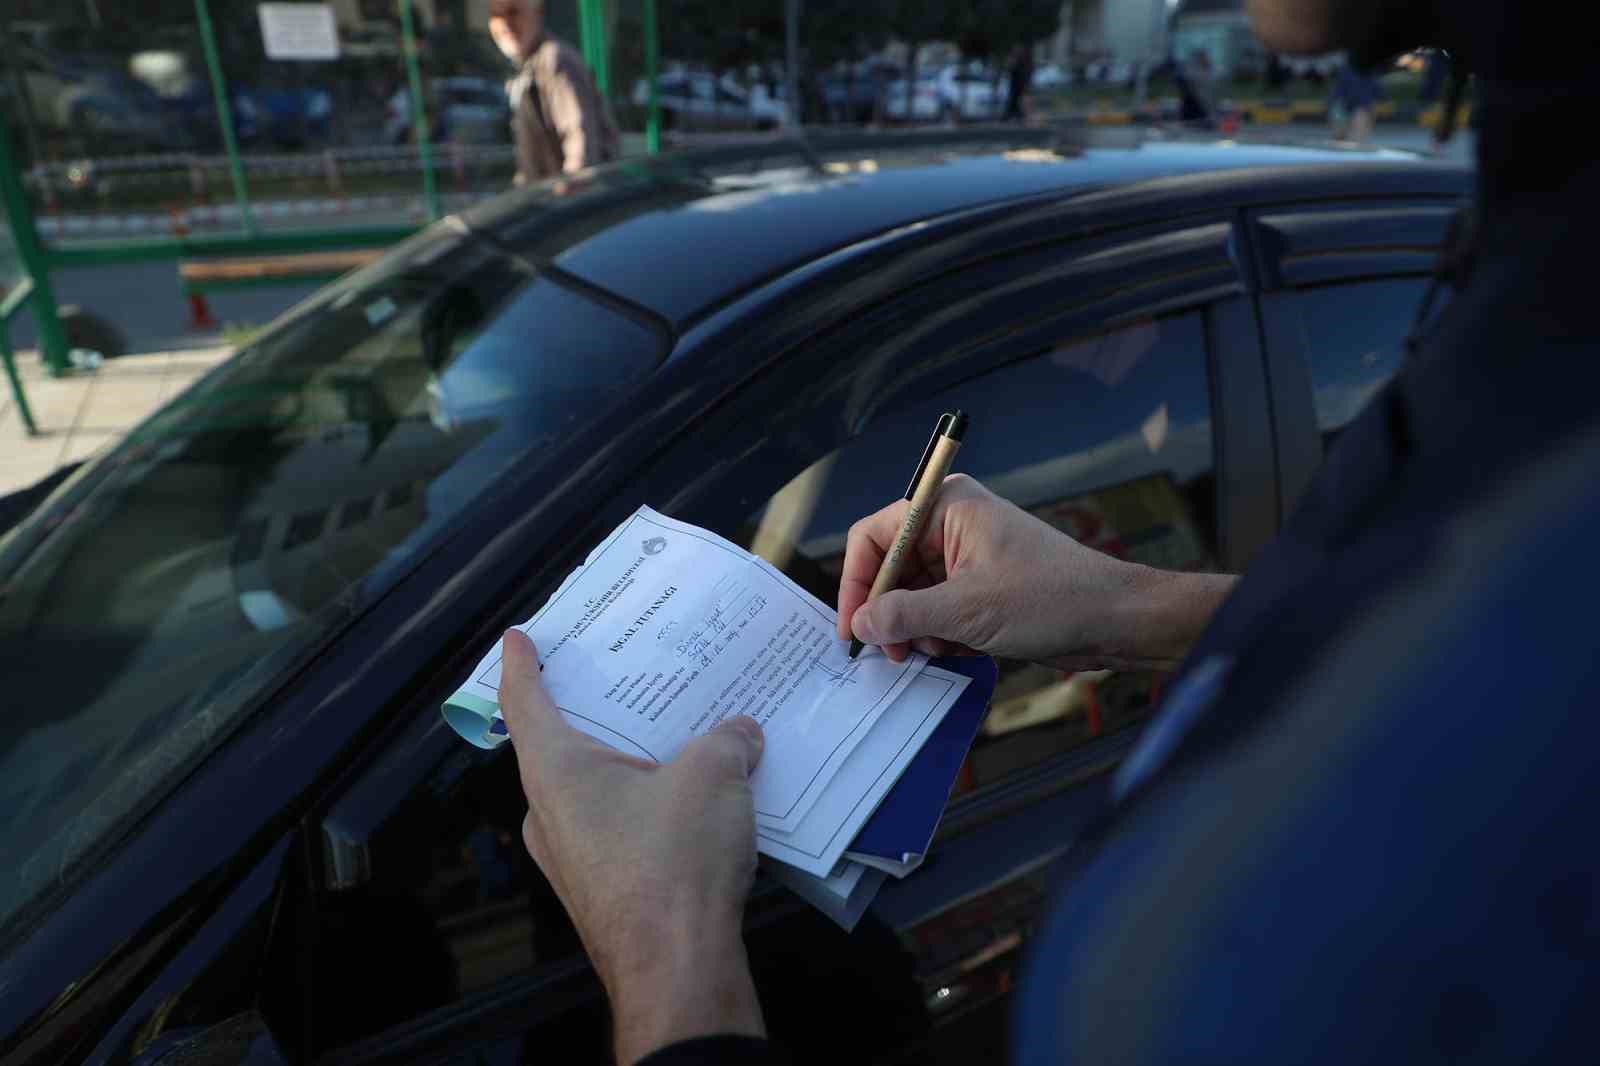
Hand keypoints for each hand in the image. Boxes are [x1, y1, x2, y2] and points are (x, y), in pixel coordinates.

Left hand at [498, 629, 766, 1062]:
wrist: (678, 968)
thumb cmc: (675, 861)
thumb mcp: (712, 775)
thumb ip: (726, 741)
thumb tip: (740, 734)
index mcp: (556, 771)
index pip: (525, 703)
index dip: (521, 665)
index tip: (517, 640)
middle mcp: (550, 814)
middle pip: (562, 748)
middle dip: (597, 716)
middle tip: (628, 682)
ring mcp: (571, 860)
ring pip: (595, 795)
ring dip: (631, 768)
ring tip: (679, 743)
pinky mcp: (601, 893)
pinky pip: (618, 833)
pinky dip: (646, 810)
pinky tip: (694, 807)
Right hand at [837, 474, 1232, 671]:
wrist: (1115, 620)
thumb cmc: (1052, 598)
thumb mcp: (968, 610)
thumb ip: (905, 615)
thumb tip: (862, 623)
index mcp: (947, 506)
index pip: (875, 536)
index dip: (857, 582)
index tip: (854, 628)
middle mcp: (953, 524)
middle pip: (891, 568)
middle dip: (890, 612)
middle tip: (894, 652)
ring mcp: (968, 557)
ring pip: (913, 595)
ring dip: (917, 629)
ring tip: (938, 650)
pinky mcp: (981, 587)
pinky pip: (938, 610)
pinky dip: (939, 634)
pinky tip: (960, 650)